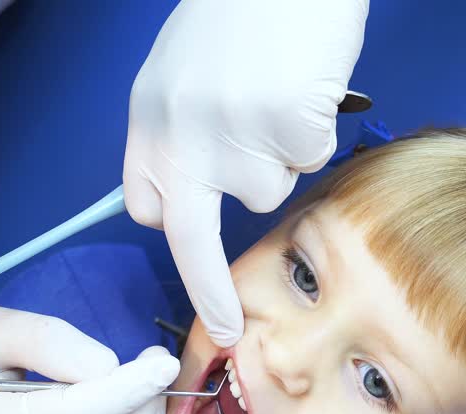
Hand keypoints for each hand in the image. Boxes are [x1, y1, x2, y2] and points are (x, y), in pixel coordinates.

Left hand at [124, 0, 368, 346]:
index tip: (192, 264)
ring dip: (284, 155)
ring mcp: (231, 136)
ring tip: (281, 91)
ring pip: (271, 190)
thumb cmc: (243, 9)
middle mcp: (180, 135)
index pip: (148, 205)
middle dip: (209, 293)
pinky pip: (312, 159)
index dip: (176, 229)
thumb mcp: (183, 72)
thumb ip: (183, 130)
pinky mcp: (284, 128)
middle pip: (190, 240)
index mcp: (149, 120)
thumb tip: (199, 184)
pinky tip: (306, 84)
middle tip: (226, 329)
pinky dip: (318, 127)